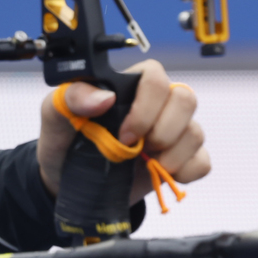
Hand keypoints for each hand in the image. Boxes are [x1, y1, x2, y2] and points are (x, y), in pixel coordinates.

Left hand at [35, 59, 210, 202]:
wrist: (66, 181)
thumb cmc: (64, 141)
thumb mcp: (55, 115)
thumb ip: (71, 96)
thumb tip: (103, 96)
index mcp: (127, 87)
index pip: (155, 76)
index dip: (146, 105)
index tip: (125, 133)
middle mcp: (155, 105)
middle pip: (186, 99)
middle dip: (163, 130)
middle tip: (136, 149)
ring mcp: (171, 132)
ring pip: (196, 132)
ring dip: (172, 155)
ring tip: (145, 164)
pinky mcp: (180, 159)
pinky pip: (202, 161)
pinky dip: (186, 171)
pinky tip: (162, 174)